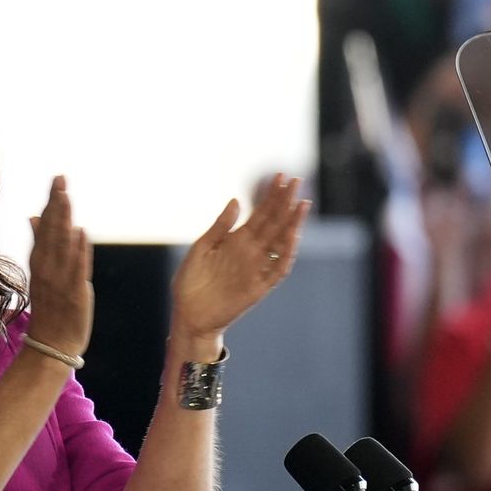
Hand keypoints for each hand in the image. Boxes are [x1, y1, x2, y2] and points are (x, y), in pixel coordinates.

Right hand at [26, 175, 94, 356]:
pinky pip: (77, 268)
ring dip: (65, 220)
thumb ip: (40, 244)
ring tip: (68, 197)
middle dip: (57, 204)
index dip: (52, 204)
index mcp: (39, 262)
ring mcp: (60, 280)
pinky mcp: (75, 293)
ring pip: (62, 245)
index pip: (45, 227)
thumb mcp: (41, 273)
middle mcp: (47, 268)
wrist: (51, 343)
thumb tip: (34, 216)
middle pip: (52, 231)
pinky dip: (79, 251)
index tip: (57, 182)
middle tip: (61, 179)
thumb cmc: (50, 307)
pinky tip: (81, 232)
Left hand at [170, 173, 310, 343]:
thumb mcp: (202, 248)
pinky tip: (293, 237)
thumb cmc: (191, 282)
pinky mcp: (258, 287)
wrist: (188, 314)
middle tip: (297, 181)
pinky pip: (277, 269)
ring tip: (302, 204)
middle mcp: (250, 252)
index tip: (280, 176)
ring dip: (292, 224)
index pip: (260, 214)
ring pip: (280, 243)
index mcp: (237, 240)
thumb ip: (220, 227)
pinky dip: (286, 254)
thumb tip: (236, 201)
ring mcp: (256, 269)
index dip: (271, 196)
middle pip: (273, 223)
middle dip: (285, 202)